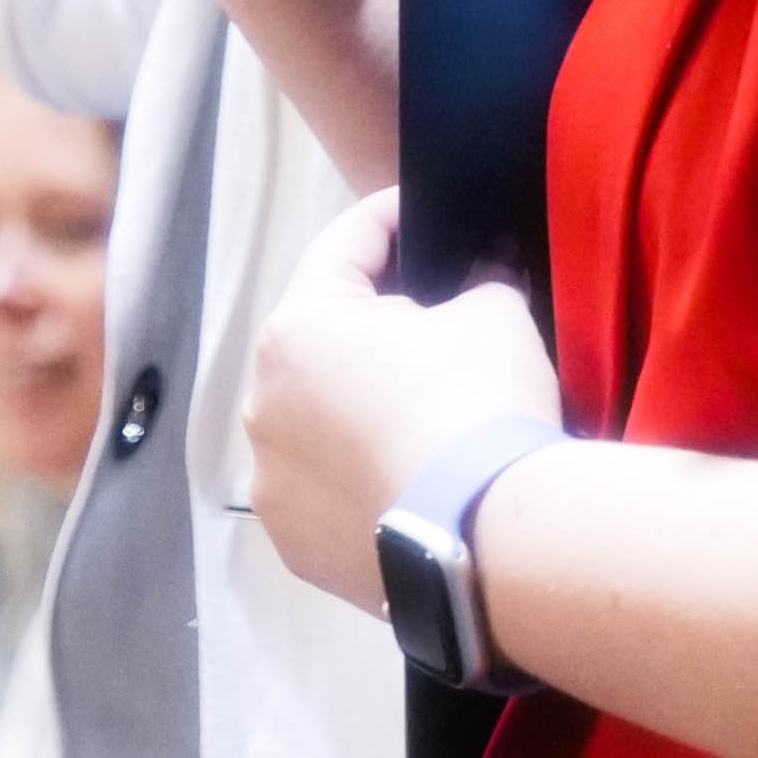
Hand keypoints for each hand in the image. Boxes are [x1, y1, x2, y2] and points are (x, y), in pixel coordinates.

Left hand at [238, 191, 559, 618]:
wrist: (486, 535)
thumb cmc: (478, 403)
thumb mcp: (495, 312)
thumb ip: (475, 286)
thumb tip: (475, 290)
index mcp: (298, 329)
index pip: (342, 247)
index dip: (388, 219)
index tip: (420, 210)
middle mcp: (261, 404)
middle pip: (320, 345)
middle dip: (370, 329)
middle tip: (434, 324)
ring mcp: (271, 484)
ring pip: (315, 426)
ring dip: (356, 413)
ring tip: (420, 422)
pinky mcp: (294, 547)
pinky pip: (326, 494)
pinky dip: (359, 481)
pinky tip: (408, 485)